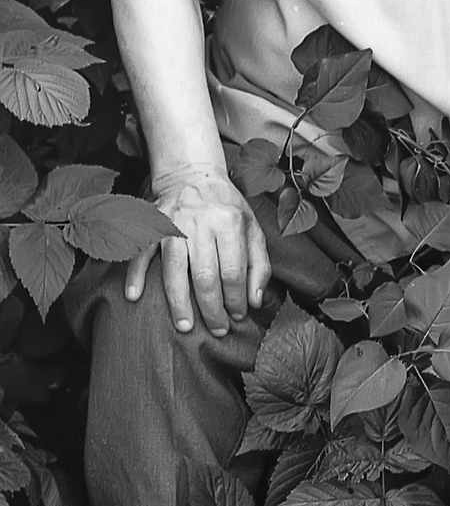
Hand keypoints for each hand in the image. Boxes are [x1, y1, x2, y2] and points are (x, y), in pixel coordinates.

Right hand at [124, 165, 270, 335]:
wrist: (193, 176)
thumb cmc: (226, 207)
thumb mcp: (252, 226)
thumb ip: (259, 263)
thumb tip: (256, 300)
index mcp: (229, 221)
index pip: (233, 270)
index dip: (236, 298)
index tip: (237, 316)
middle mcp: (201, 222)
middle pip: (205, 275)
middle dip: (211, 308)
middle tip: (216, 329)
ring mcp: (174, 223)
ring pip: (174, 269)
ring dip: (179, 301)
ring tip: (185, 325)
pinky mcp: (153, 225)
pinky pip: (141, 252)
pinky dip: (135, 274)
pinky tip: (134, 296)